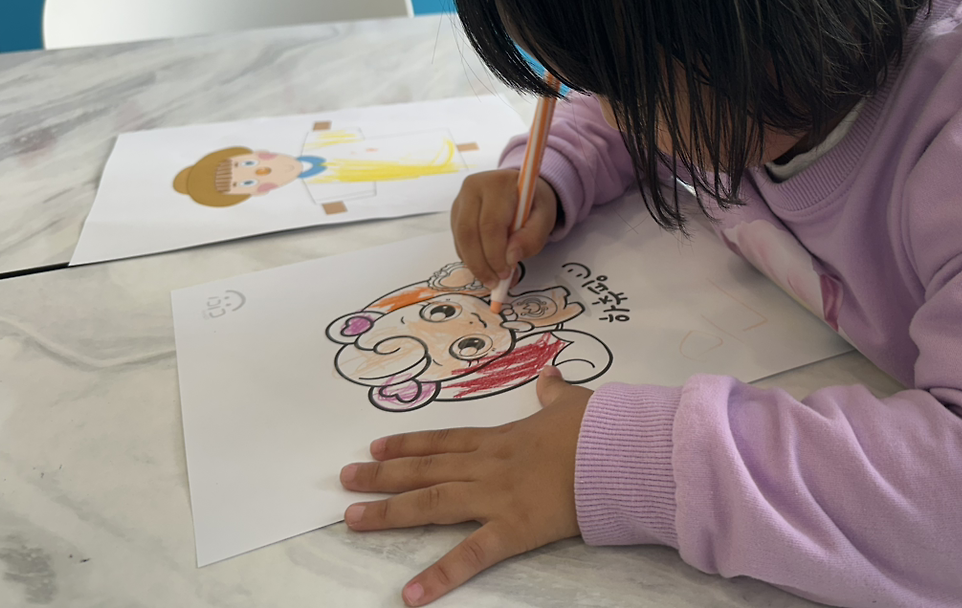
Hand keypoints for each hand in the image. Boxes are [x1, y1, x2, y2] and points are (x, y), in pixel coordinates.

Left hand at [341, 367, 591, 604]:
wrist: (617, 447)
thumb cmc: (598, 426)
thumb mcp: (573, 402)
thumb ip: (554, 393)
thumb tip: (550, 376)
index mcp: (502, 438)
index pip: (444, 441)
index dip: (409, 444)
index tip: (377, 445)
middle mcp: (488, 465)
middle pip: (426, 470)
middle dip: (383, 474)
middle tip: (344, 479)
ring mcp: (496, 496)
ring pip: (432, 502)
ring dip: (389, 512)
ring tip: (352, 519)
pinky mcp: (513, 528)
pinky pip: (472, 555)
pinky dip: (440, 576)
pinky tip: (410, 594)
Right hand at [450, 169, 558, 288]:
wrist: (522, 190)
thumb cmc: (534, 204)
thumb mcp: (545, 218)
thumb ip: (532, 238)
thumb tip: (510, 258)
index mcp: (499, 183)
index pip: (490, 224)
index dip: (495, 254)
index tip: (505, 273)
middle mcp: (474, 187)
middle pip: (469, 232)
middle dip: (480, 263)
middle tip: (494, 282)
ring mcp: (461, 199)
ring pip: (460, 238)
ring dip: (473, 263)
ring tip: (490, 278)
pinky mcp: (456, 212)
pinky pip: (458, 240)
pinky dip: (469, 257)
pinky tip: (484, 265)